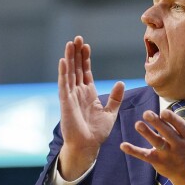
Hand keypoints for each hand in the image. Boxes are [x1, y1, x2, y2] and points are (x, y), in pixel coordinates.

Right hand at [58, 36, 124, 179]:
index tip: (86, 46)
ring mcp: (71, 96)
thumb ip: (115, 98)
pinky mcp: (65, 102)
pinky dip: (63, 73)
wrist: (88, 146)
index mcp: (88, 94)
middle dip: (76, 54)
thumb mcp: (110, 113)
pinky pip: (64, 85)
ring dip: (69, 58)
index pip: (85, 72)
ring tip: (70, 44)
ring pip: (69, 73)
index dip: (85, 59)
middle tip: (77, 38)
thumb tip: (120, 82)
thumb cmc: (97, 133)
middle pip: (76, 69)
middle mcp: (78, 93)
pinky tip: (63, 61)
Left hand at [120, 87, 184, 184]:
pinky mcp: (158, 161)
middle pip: (167, 133)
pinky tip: (123, 145)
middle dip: (157, 124)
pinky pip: (145, 156)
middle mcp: (178, 144)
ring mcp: (167, 154)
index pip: (179, 126)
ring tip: (138, 124)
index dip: (172, 120)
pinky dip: (134, 151)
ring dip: (147, 134)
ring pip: (156, 143)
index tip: (163, 112)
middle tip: (147, 113)